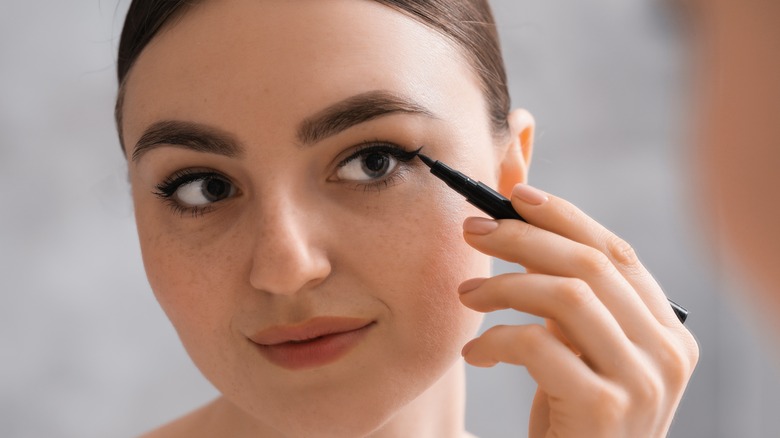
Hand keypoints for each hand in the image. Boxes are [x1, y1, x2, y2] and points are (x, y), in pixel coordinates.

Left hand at [458, 183, 698, 437]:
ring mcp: (642, 381)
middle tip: (473, 231)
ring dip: (504, 285)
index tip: (517, 196)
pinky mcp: (605, 408)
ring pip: (567, 295)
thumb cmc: (577, 417)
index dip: (565, 217)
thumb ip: (575, 302)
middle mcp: (666, 351)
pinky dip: (497, 340)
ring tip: (467, 295)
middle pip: (589, 265)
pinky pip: (538, 345)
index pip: (616, 253)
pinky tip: (477, 353)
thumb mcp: (585, 353)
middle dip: (523, 238)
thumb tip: (524, 227)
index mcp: (667, 330)